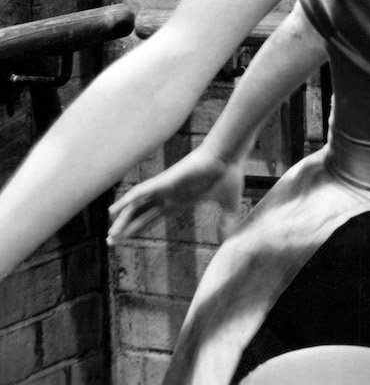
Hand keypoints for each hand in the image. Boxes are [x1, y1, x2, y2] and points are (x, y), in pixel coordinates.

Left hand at [108, 148, 243, 243]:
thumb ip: (227, 221)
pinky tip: (114, 211)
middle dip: (125, 228)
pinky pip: (140, 192)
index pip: (152, 217)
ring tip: (110, 236)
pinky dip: (126, 201)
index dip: (138, 228)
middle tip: (110, 242)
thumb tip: (228, 238)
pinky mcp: (165, 181)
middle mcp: (168, 195)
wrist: (229, 157)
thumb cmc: (228, 175)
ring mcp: (165, 187)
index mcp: (179, 201)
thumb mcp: (229, 205)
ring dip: (122, 220)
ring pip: (137, 206)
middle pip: (140, 214)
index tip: (126, 240)